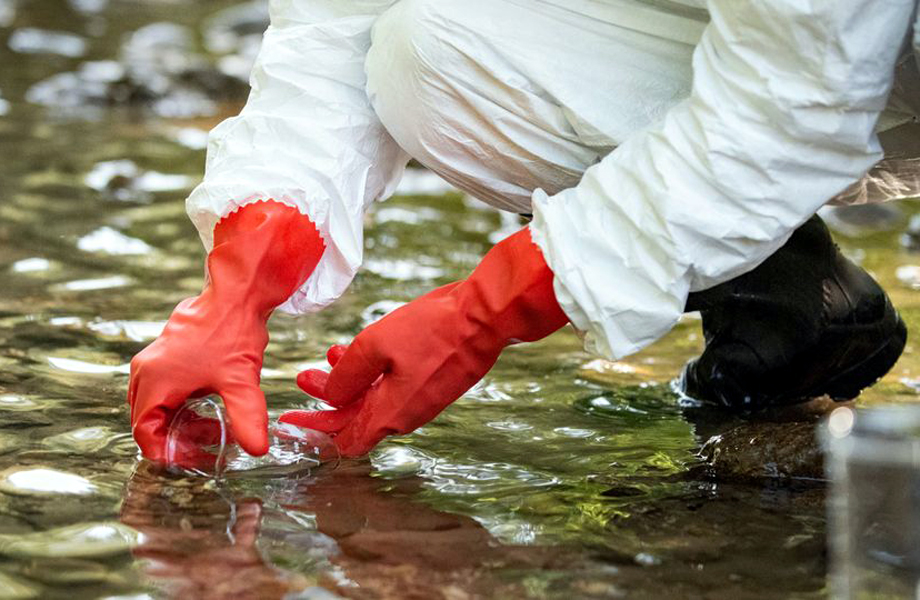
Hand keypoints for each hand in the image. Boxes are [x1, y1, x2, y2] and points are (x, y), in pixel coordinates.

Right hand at [128, 201, 324, 461]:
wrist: (236, 293)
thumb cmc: (234, 332)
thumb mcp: (241, 381)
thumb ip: (247, 418)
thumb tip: (257, 450)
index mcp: (154, 381)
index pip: (144, 433)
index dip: (167, 452)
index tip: (193, 459)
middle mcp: (146, 371)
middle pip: (148, 420)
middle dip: (176, 438)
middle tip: (208, 447)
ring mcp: (154, 360)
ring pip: (156, 405)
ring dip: (181, 421)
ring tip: (215, 429)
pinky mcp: (166, 353)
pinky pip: (164, 389)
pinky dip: (182, 404)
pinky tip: (211, 407)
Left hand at [281, 227, 567, 456]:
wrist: (485, 316)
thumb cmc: (432, 329)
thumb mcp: (375, 346)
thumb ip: (346, 377)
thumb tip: (329, 398)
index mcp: (390, 414)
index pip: (344, 440)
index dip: (314, 432)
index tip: (291, 420)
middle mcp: (407, 415)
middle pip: (356, 419)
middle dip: (327, 398)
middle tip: (304, 377)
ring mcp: (423, 400)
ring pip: (375, 399)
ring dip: (350, 381)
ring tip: (331, 354)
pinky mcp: (435, 383)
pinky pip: (395, 387)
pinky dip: (373, 374)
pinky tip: (363, 348)